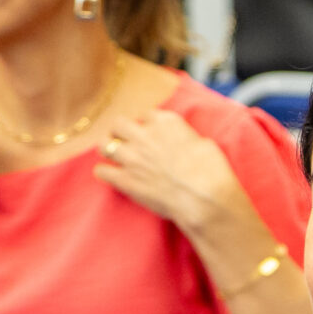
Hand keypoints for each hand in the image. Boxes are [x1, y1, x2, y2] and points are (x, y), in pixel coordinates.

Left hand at [94, 108, 246, 234]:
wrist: (204, 198)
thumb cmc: (211, 171)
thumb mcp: (203, 142)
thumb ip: (183, 136)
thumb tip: (181, 141)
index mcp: (165, 122)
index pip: (146, 114)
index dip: (147, 125)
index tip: (149, 133)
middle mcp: (144, 135)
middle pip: (119, 123)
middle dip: (121, 132)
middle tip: (126, 141)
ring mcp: (132, 158)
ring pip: (104, 144)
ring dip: (109, 148)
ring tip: (114, 156)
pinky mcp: (125, 180)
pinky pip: (101, 171)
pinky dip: (104, 172)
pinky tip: (111, 175)